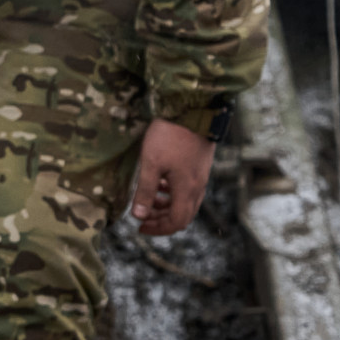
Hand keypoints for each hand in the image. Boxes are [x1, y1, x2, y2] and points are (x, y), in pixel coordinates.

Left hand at [130, 119, 214, 237]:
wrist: (194, 110)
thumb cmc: (169, 135)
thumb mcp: (151, 163)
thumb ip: (145, 191)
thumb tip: (138, 216)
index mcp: (186, 190)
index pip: (176, 222)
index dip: (158, 229)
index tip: (140, 227)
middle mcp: (197, 187)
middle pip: (183, 216)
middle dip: (162, 220)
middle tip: (143, 218)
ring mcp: (201, 176)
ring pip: (186, 203)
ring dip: (167, 207)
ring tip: (150, 200)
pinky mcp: (200, 166)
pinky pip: (189, 190)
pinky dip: (174, 194)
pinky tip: (162, 183)